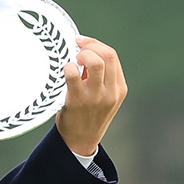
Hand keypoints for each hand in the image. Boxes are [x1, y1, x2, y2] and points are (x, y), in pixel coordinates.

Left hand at [55, 37, 126, 156]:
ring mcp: (95, 96)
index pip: (112, 55)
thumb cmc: (88, 114)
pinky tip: (64, 70)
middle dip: (89, 46)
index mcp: (119, 88)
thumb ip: (99, 77)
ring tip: (72, 60)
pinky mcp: (77, 101)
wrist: (81, 141)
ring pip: (94, 62)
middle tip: (76, 50)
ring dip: (81, 55)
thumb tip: (83, 51)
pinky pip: (73, 75)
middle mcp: (111, 91)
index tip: (82, 42)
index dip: (95, 44)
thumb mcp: (104, 96)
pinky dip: (67, 67)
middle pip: (107, 55)